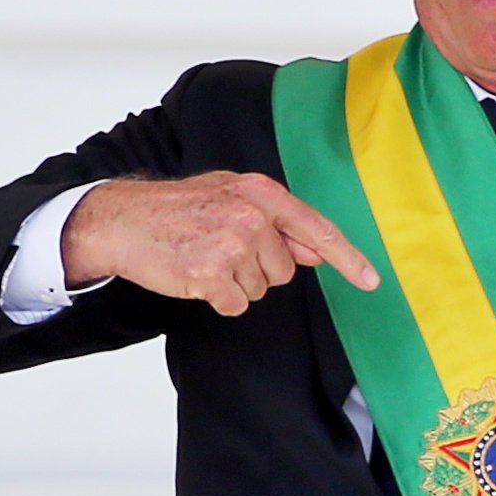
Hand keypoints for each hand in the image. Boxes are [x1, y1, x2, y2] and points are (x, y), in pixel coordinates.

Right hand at [62, 171, 378, 316]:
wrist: (123, 220)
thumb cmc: (176, 209)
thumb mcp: (229, 196)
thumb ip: (275, 221)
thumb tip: (314, 251)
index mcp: (260, 192)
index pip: (316, 228)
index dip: (348, 258)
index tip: (372, 280)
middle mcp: (251, 215)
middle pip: (284, 269)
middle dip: (257, 268)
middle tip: (220, 249)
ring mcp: (231, 244)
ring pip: (260, 289)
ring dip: (235, 283)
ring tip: (204, 257)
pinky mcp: (211, 273)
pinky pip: (236, 304)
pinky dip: (218, 298)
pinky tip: (195, 275)